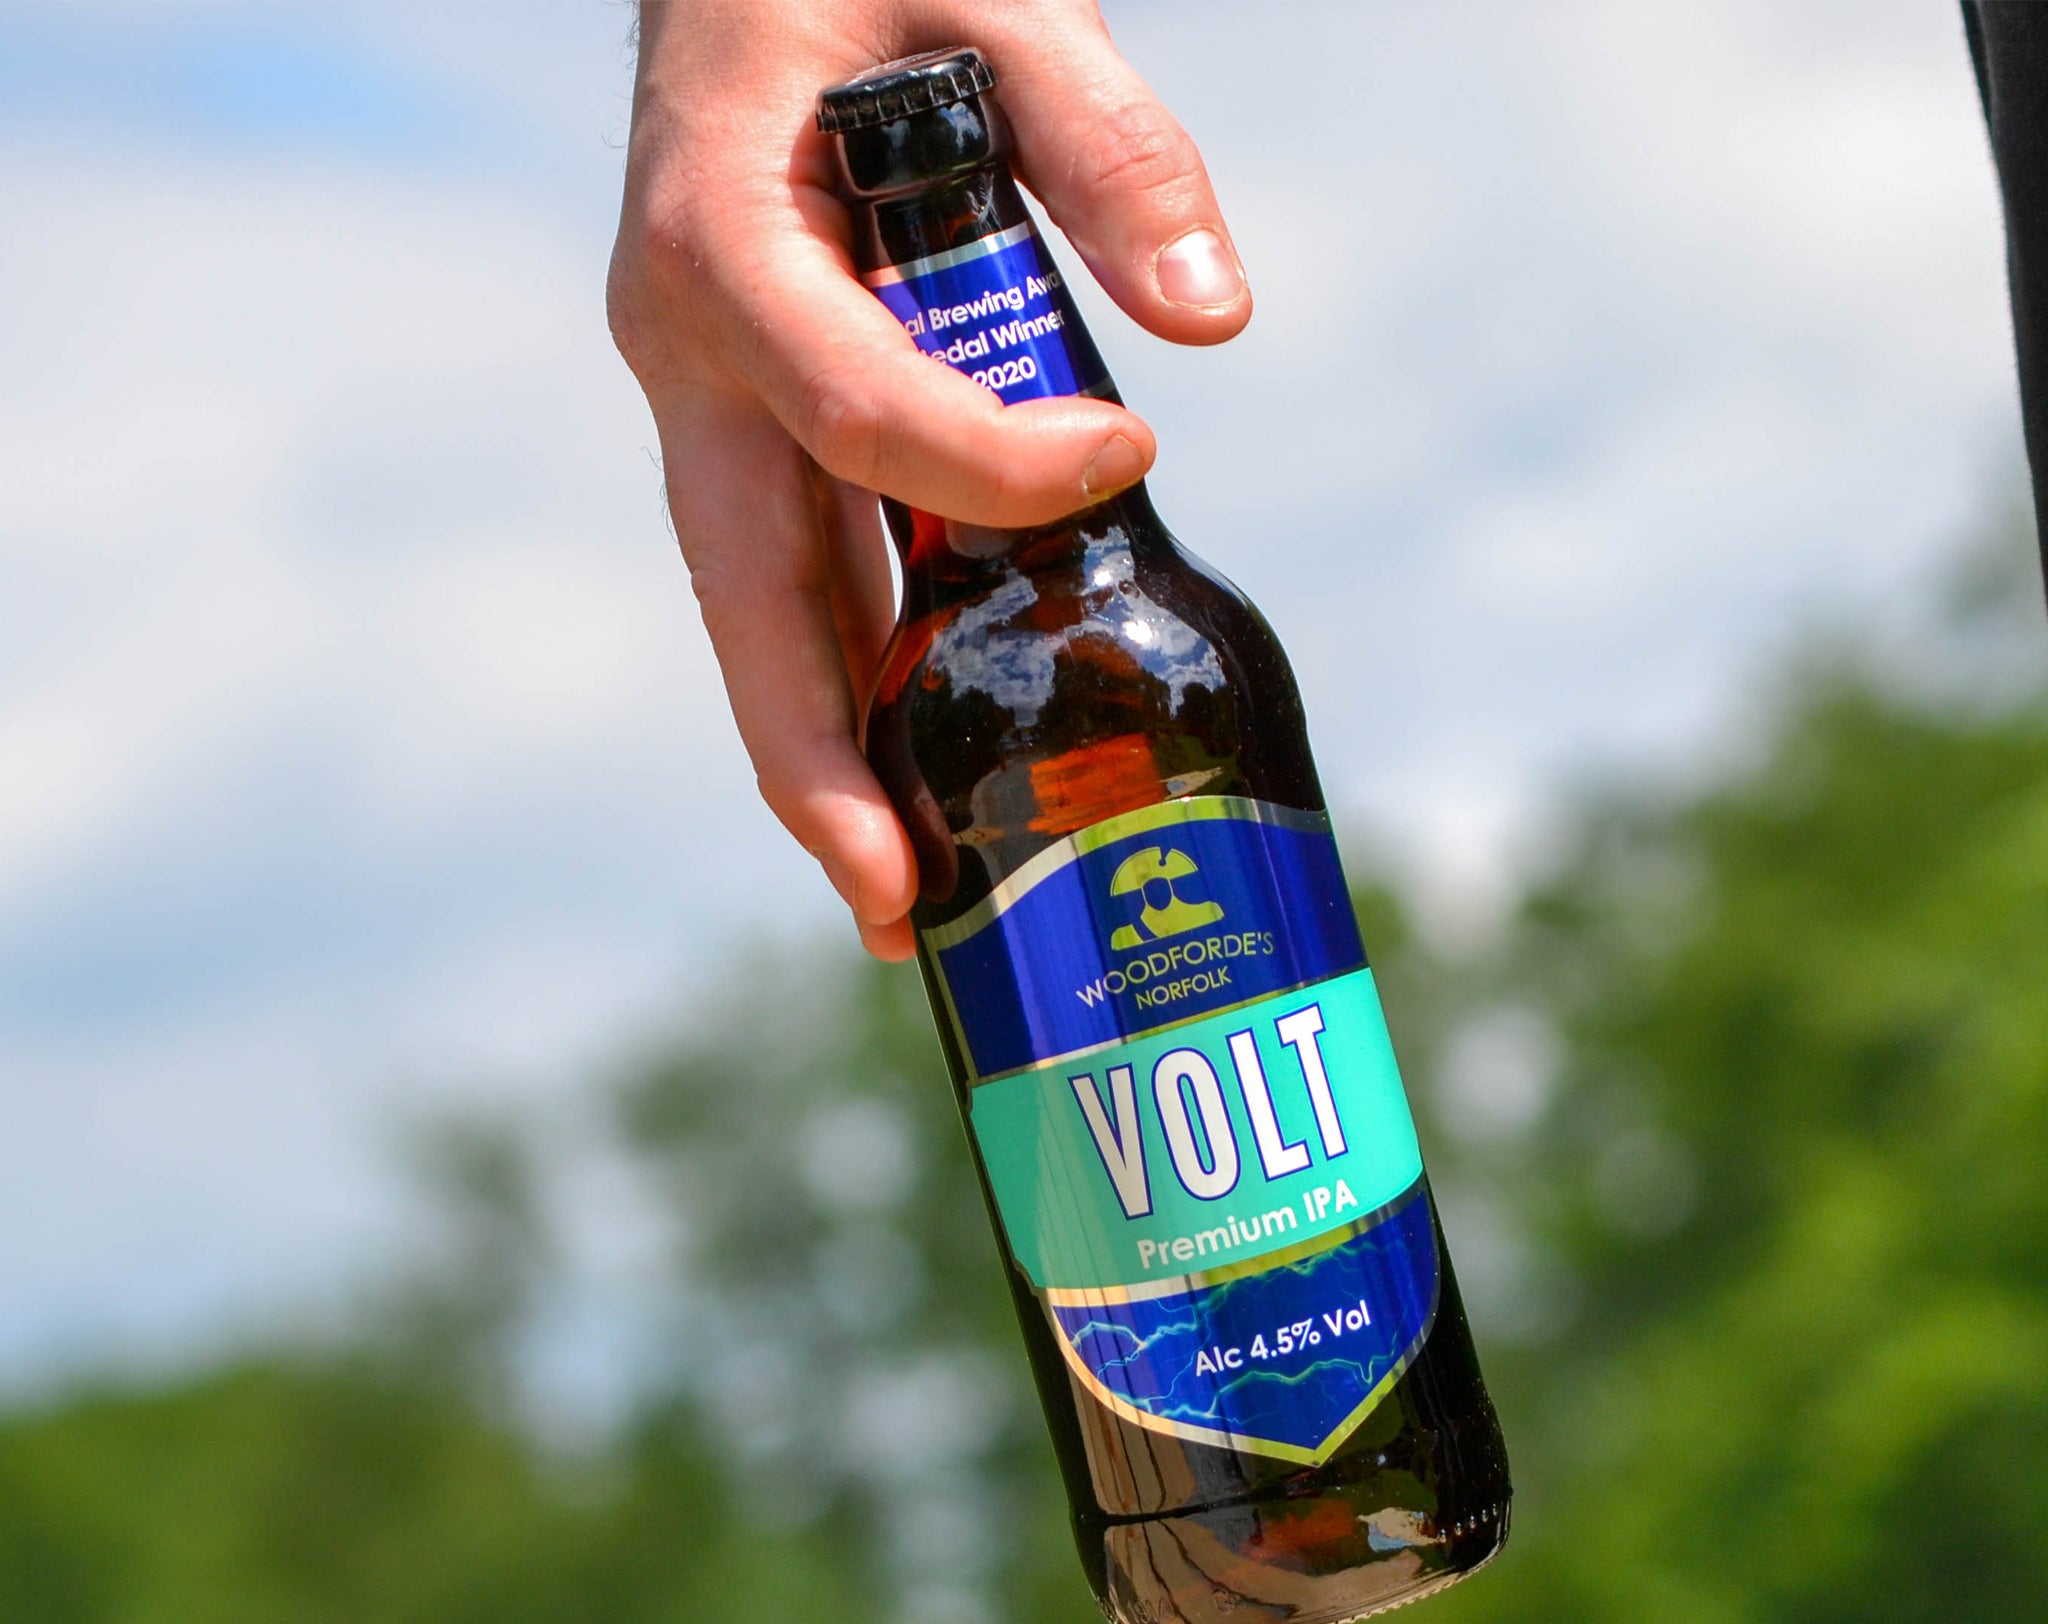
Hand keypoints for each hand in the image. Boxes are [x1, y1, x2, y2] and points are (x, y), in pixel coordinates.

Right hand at [609, 0, 1250, 958]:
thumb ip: (1105, 138)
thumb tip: (1211, 318)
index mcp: (720, 248)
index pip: (856, 406)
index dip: (990, 462)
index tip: (1129, 458)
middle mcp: (691, 357)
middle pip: (747, 598)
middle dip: (819, 760)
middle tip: (900, 902)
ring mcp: (713, 408)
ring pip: (765, 618)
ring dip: (834, 763)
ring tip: (912, 900)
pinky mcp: (756, 431)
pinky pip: (806, 579)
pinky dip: (860, 687)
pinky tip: (927, 776)